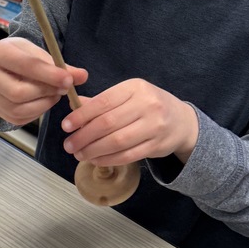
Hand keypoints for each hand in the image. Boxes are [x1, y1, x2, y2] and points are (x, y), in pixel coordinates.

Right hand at [0, 37, 87, 126]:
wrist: (1, 66)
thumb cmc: (21, 57)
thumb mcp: (38, 53)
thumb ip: (60, 65)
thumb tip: (83, 76)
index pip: (24, 66)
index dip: (48, 74)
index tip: (68, 80)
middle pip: (18, 92)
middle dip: (46, 92)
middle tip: (64, 89)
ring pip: (18, 109)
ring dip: (43, 104)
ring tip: (54, 94)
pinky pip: (17, 119)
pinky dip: (36, 113)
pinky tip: (43, 102)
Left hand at [60, 78, 198, 166]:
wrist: (182, 122)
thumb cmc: (149, 106)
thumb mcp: (128, 95)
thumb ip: (102, 101)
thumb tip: (74, 105)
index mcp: (135, 87)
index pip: (103, 101)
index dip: (82, 115)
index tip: (66, 125)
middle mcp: (147, 105)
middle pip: (108, 123)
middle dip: (84, 136)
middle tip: (69, 145)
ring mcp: (154, 126)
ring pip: (117, 141)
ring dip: (94, 150)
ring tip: (79, 154)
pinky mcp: (157, 145)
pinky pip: (128, 155)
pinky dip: (109, 159)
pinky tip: (96, 160)